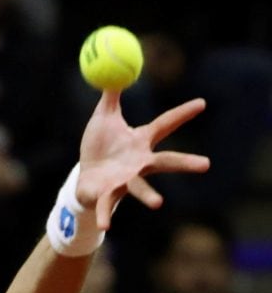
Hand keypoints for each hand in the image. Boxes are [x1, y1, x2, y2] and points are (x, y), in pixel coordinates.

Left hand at [76, 90, 209, 229]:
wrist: (85, 177)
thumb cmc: (98, 147)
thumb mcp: (103, 117)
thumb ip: (111, 94)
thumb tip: (115, 66)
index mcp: (140, 142)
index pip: (165, 125)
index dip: (183, 114)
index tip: (202, 103)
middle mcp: (138, 163)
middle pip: (166, 162)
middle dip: (186, 163)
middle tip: (206, 165)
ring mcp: (125, 181)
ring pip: (140, 188)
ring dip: (148, 196)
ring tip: (158, 204)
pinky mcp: (108, 195)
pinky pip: (107, 206)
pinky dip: (106, 215)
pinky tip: (107, 226)